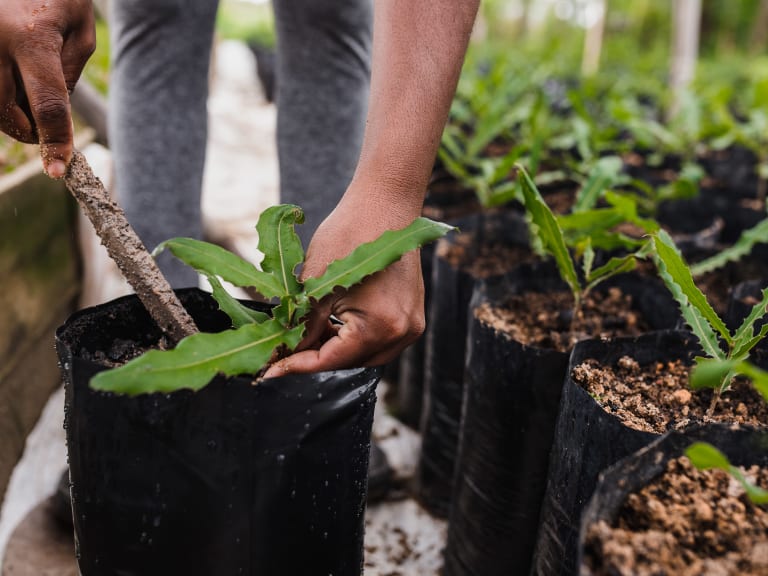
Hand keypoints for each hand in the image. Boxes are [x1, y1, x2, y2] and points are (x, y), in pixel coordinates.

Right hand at [0, 0, 94, 177]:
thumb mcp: (80, 29)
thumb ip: (70, 73)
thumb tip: (53, 114)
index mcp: (31, 37)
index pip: (47, 104)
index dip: (54, 140)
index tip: (57, 169)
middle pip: (6, 112)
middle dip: (27, 128)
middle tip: (42, 126)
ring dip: (7, 112)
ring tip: (24, 87)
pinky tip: (11, 78)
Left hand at [263, 195, 425, 376]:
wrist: (384, 204)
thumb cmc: (349, 234)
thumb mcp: (316, 284)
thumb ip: (303, 325)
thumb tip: (283, 352)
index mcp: (380, 326)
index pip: (331, 360)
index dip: (296, 365)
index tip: (269, 370)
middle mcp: (402, 332)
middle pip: (351, 363)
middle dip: (317, 358)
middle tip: (284, 351)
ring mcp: (411, 326)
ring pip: (366, 356)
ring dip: (337, 351)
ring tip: (307, 337)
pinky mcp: (412, 317)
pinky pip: (379, 341)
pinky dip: (355, 339)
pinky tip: (333, 327)